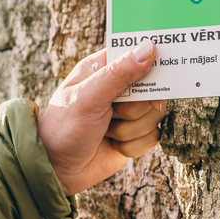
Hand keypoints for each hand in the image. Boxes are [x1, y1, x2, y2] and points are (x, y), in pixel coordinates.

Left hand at [37, 43, 168, 194]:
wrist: (58, 170)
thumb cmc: (64, 128)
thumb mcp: (88, 98)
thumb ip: (118, 74)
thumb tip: (148, 48)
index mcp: (103, 68)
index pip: (138, 53)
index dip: (150, 61)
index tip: (160, 69)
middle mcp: (118, 86)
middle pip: (154, 88)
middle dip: (135, 108)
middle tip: (113, 113)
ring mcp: (128, 111)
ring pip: (155, 114)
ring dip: (130, 129)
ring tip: (106, 132)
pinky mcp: (135, 133)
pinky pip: (153, 136)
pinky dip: (133, 145)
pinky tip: (113, 145)